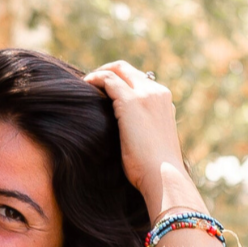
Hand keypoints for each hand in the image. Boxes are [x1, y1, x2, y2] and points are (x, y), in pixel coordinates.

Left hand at [84, 60, 191, 216]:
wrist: (164, 177)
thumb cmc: (155, 168)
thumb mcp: (152, 140)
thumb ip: (142, 126)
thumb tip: (124, 130)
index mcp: (164, 100)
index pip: (139, 79)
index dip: (119, 81)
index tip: (103, 91)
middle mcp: (157, 92)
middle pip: (127, 70)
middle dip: (107, 72)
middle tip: (89, 85)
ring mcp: (145, 95)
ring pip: (117, 70)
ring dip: (98, 74)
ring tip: (84, 86)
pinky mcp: (131, 102)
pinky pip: (108, 79)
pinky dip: (94, 79)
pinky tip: (84, 88)